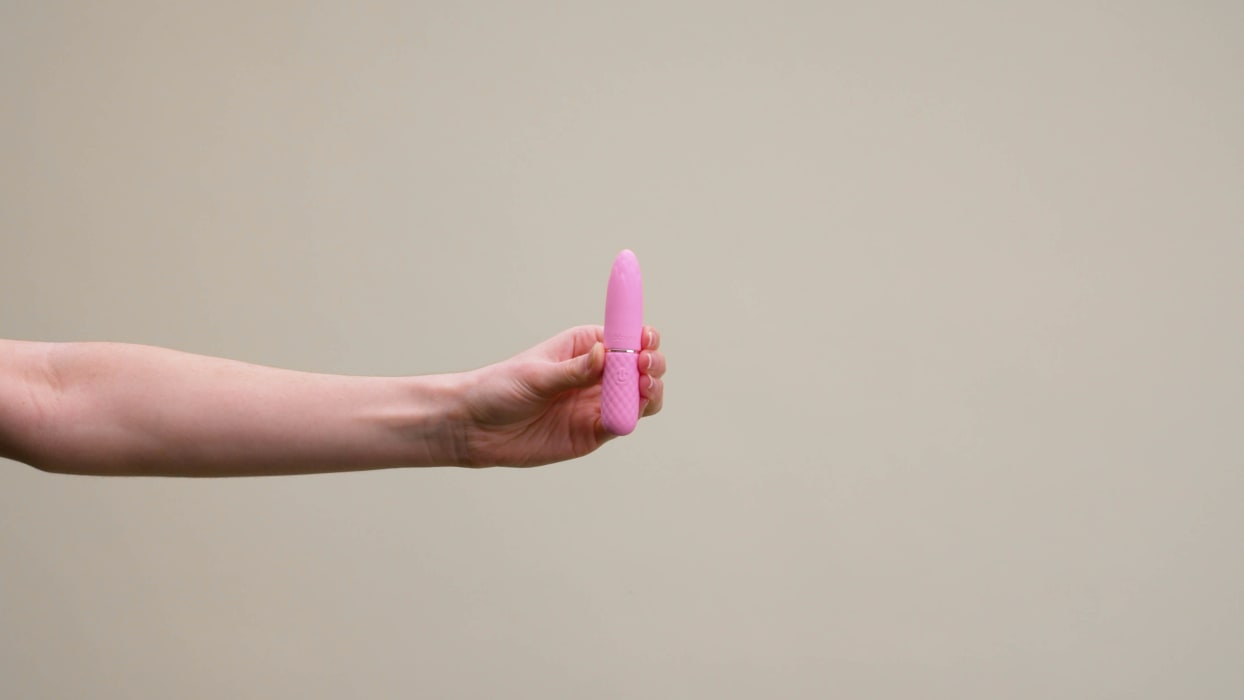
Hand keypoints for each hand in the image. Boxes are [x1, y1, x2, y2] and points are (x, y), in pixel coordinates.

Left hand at [456, 325, 664, 466]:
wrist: (474, 428)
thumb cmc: (499, 388)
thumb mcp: (536, 375)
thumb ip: (573, 370)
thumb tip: (605, 354)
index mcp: (585, 347)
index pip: (624, 336)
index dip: (641, 337)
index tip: (645, 340)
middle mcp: (596, 374)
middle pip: (640, 366)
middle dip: (651, 364)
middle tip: (644, 367)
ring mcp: (596, 404)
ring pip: (640, 396)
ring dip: (650, 391)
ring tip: (644, 388)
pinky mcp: (593, 432)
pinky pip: (621, 424)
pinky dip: (630, 418)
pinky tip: (625, 416)